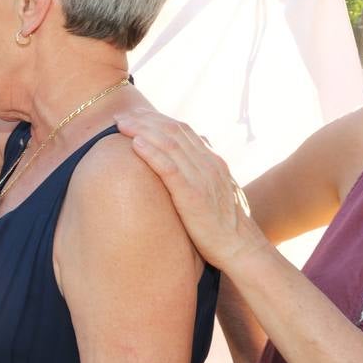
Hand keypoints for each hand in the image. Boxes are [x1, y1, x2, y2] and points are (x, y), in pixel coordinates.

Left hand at [116, 109, 269, 266]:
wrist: (241, 248)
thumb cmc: (224, 224)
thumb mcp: (215, 192)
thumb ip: (202, 174)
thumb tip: (191, 163)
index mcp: (212, 161)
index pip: (183, 131)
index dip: (158, 120)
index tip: (136, 114)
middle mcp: (208, 164)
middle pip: (174, 132)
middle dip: (146, 121)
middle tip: (121, 115)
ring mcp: (202, 178)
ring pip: (170, 145)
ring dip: (144, 131)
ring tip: (122, 124)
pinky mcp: (193, 196)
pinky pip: (170, 169)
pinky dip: (152, 154)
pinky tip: (136, 145)